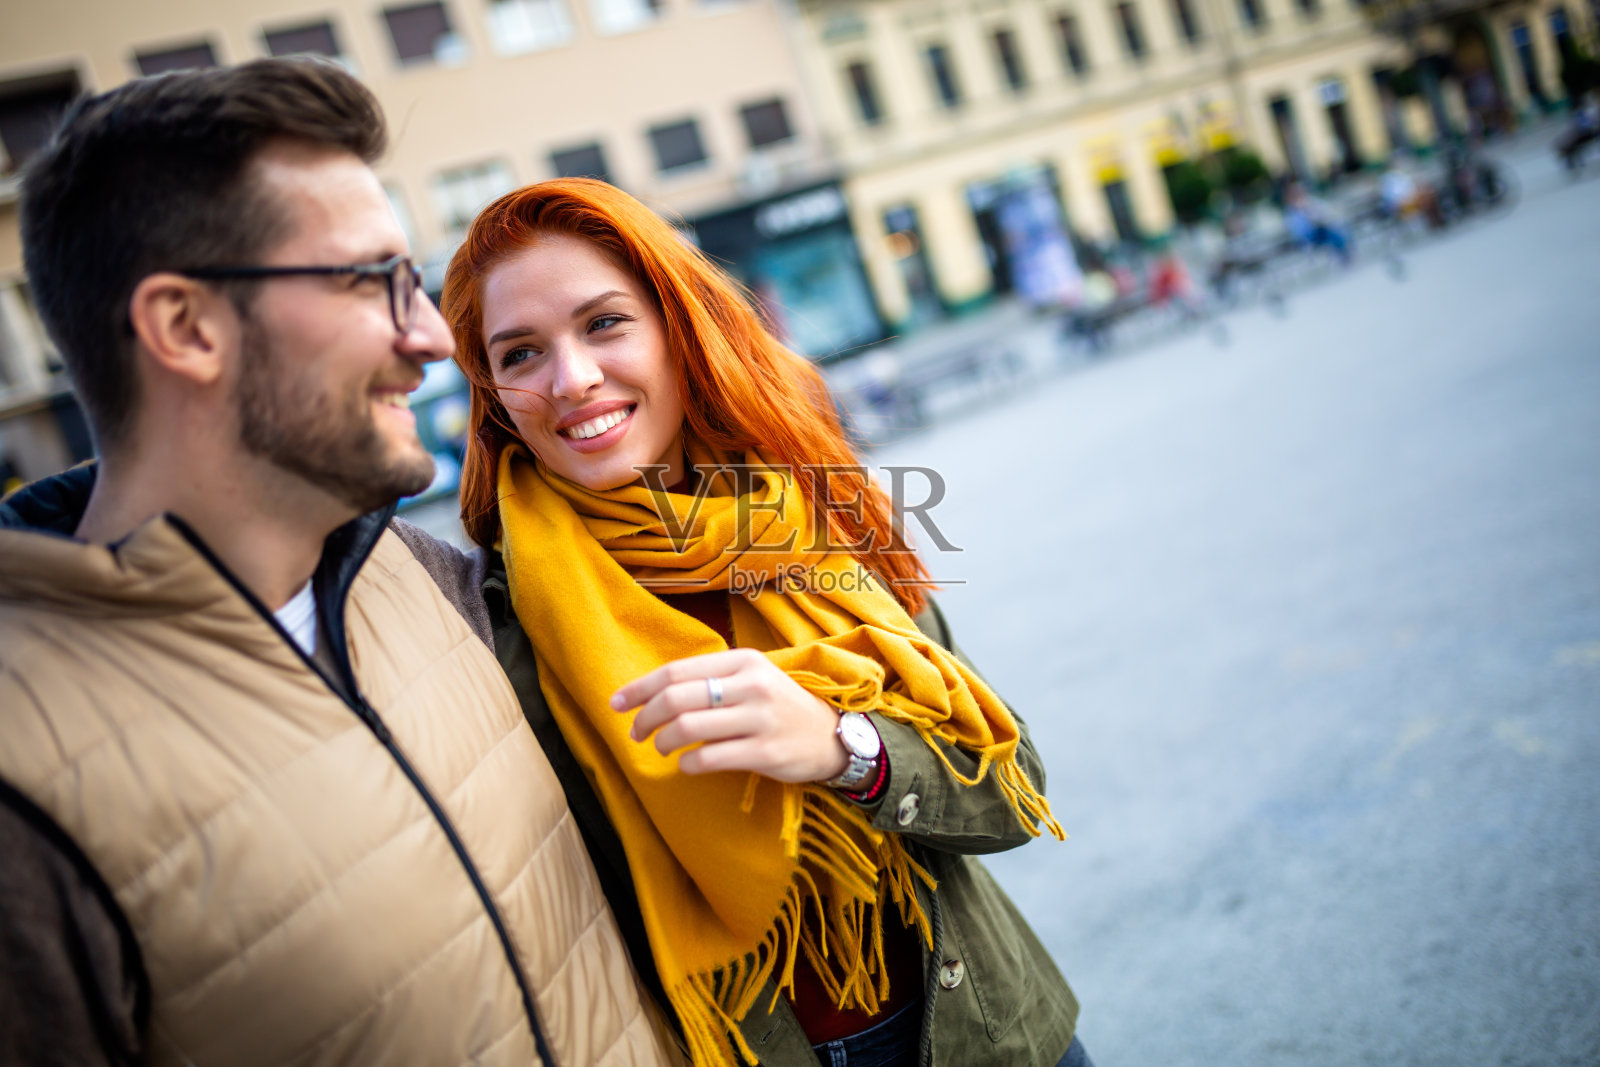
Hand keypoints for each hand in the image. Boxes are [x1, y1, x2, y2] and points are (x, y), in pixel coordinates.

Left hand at [610, 648, 849, 782]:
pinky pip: (709, 758)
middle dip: (645, 717)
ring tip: (661, 747)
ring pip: (688, 727)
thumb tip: (652, 692)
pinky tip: (688, 764)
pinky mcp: (765, 751)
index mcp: (742, 661)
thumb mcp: (751, 679)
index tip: (616, 703)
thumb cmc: (779, 707)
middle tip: (635, 732)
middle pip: (676, 698)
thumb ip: (710, 680)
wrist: (832, 736)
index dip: (640, 689)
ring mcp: (759, 718)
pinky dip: (688, 763)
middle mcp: (751, 685)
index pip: (676, 671)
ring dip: (663, 741)